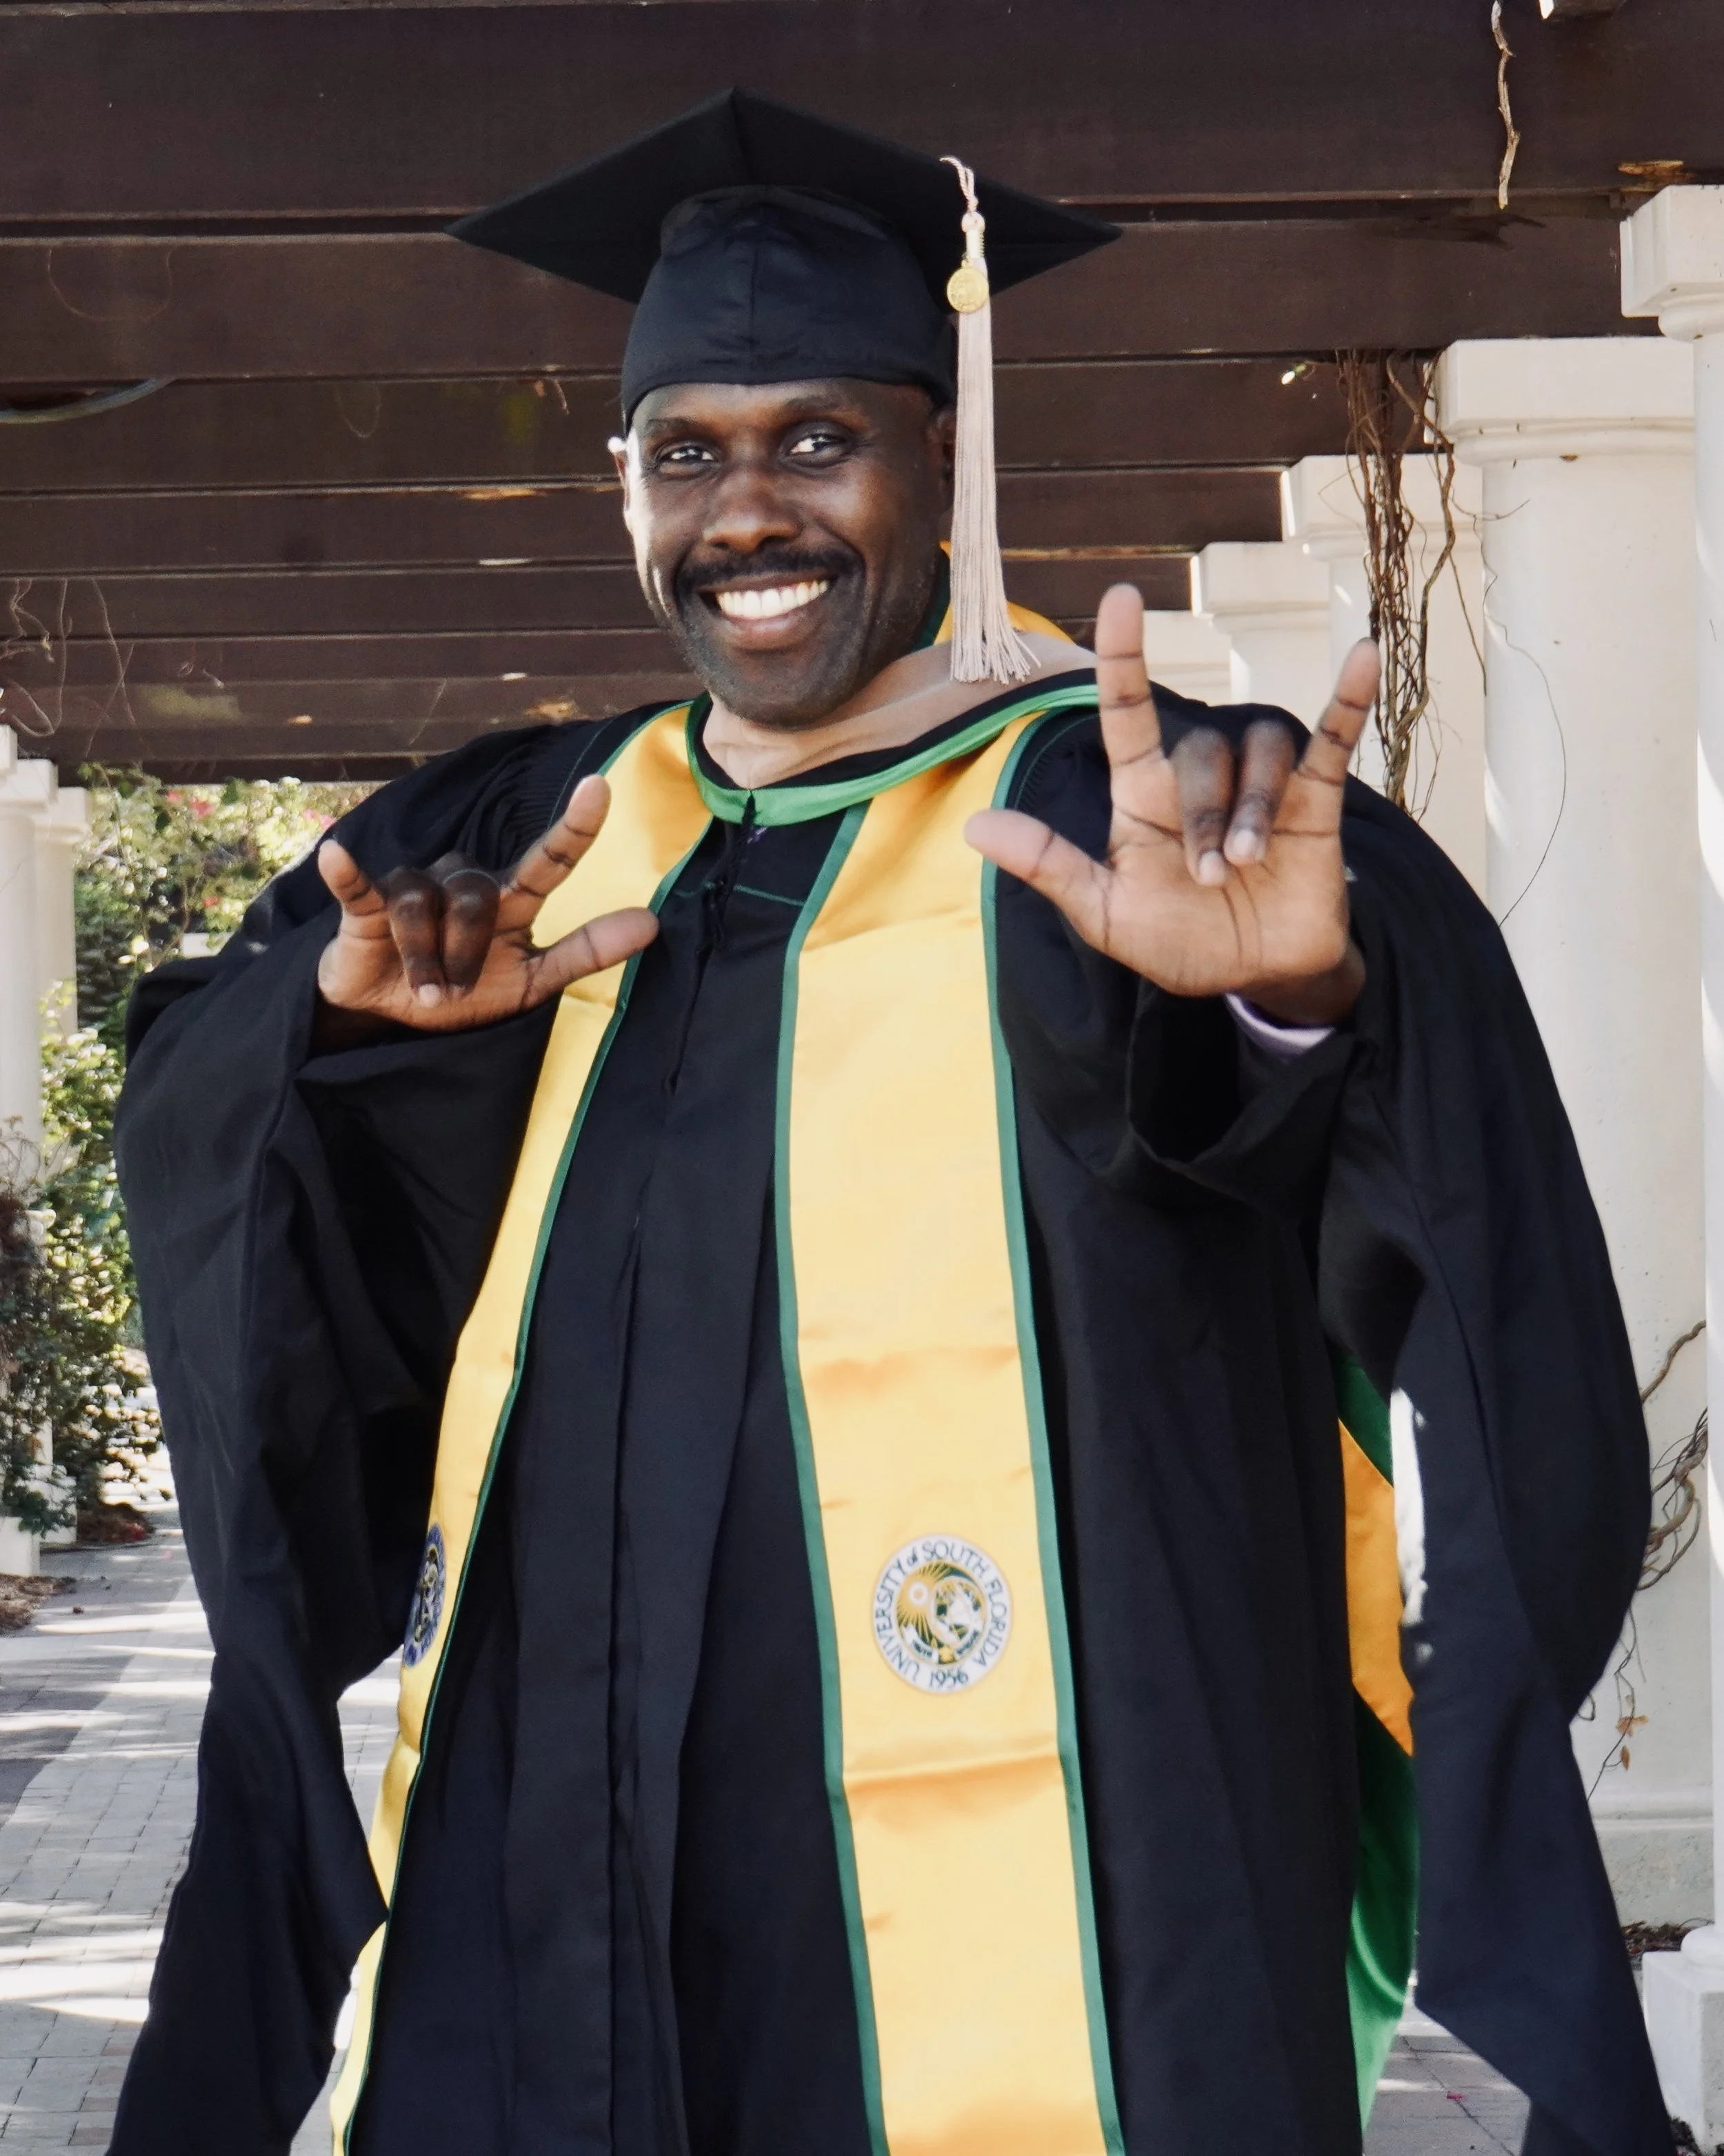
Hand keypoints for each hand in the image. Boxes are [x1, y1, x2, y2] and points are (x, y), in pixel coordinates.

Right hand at [314, 774, 659, 1034]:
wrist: (391, 1018)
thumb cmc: (465, 992)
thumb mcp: (531, 982)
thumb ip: (587, 951)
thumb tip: (652, 924)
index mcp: (509, 899)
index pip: (550, 860)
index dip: (575, 826)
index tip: (601, 786)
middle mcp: (464, 880)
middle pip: (478, 896)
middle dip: (467, 953)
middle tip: (456, 993)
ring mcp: (414, 887)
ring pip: (425, 904)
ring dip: (427, 959)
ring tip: (427, 992)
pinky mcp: (365, 904)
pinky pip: (360, 885)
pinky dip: (348, 873)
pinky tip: (337, 856)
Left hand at [966, 584, 1374, 1024]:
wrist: (1253, 978)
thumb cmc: (1176, 941)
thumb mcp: (1103, 914)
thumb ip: (1048, 866)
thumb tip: (973, 827)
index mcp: (1142, 793)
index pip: (1128, 709)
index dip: (1123, 654)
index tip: (1120, 598)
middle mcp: (1200, 777)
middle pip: (1200, 753)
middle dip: (1205, 818)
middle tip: (1209, 878)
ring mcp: (1260, 784)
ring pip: (1259, 752)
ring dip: (1252, 809)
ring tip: (1248, 866)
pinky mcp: (1315, 803)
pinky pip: (1334, 740)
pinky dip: (1349, 700)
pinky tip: (1363, 655)